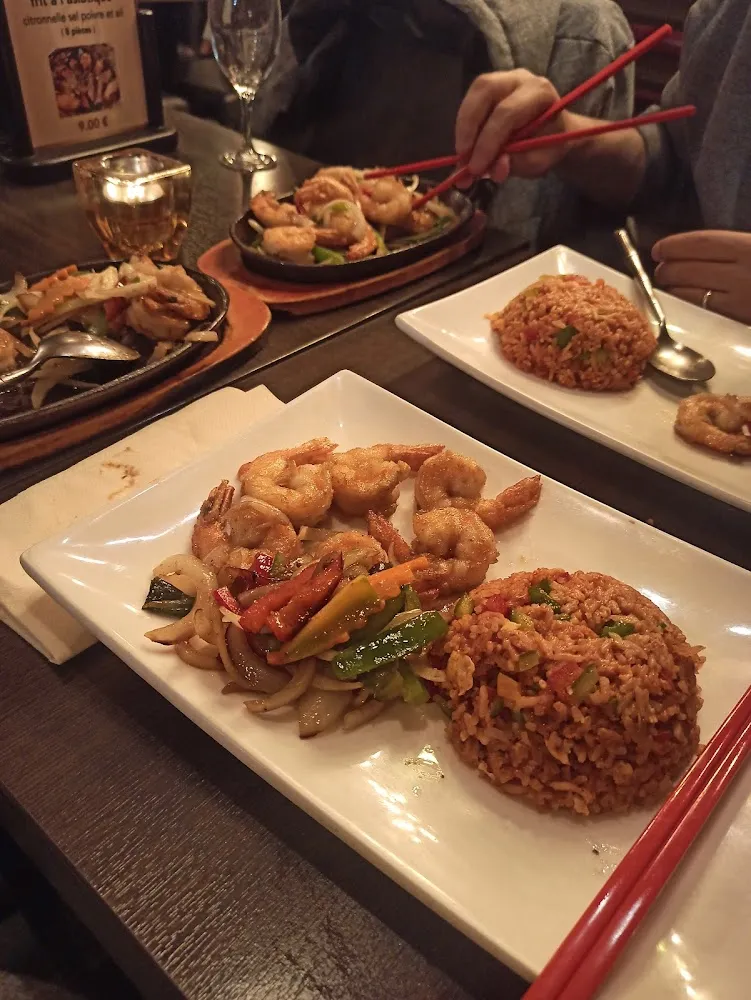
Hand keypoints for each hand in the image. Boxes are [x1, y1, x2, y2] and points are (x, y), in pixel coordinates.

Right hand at [455, 70, 569, 182]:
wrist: (554, 133)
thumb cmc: (549, 145)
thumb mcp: (539, 161)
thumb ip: (517, 163)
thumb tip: (494, 169)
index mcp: (539, 92)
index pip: (506, 113)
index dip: (487, 142)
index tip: (475, 168)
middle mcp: (520, 79)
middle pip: (485, 90)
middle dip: (468, 126)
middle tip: (462, 157)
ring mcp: (503, 79)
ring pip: (475, 93)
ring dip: (463, 126)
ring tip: (462, 154)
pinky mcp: (490, 87)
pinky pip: (471, 101)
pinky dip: (464, 126)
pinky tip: (466, 146)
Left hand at [652, 231, 750, 324]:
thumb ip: (732, 248)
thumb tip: (695, 250)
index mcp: (746, 247)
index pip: (700, 243)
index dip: (674, 246)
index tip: (659, 250)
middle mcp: (740, 272)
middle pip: (689, 270)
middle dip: (667, 270)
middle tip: (659, 271)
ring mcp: (737, 299)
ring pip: (691, 294)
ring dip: (673, 289)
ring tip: (668, 285)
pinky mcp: (735, 320)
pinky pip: (701, 311)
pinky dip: (686, 305)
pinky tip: (681, 301)